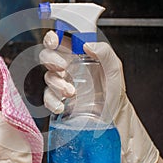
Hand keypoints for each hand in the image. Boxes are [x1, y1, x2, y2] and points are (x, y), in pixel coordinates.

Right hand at [39, 31, 159, 162]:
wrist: (113, 124)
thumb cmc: (116, 99)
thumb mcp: (115, 73)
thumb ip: (106, 54)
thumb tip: (88, 44)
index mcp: (81, 58)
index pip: (62, 42)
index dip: (54, 37)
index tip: (54, 41)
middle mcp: (70, 70)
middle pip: (48, 57)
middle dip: (52, 60)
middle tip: (64, 68)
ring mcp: (63, 85)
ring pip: (47, 77)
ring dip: (56, 83)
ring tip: (71, 92)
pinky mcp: (59, 101)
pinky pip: (47, 97)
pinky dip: (51, 101)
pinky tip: (63, 105)